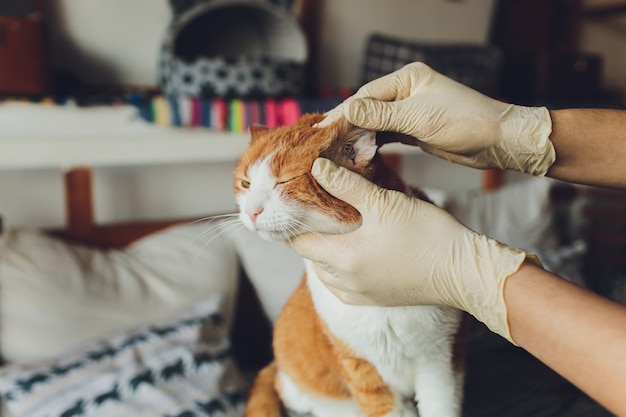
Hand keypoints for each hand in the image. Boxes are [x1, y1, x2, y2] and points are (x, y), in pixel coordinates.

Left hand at [289, 158, 530, 341]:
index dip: (291, 223)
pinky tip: (349, 255)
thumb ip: (347, 185)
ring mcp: (362, 295)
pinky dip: (339, 271)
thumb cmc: (427, 235)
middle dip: (307, 235)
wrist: (463, 272)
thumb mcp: (384, 203)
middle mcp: (346, 283)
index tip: (288, 206)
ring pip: (327, 274)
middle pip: (311, 258)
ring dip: (323, 253)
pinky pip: (344, 288)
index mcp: (343, 259)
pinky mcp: (377, 300)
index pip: (300, 242)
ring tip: (329, 229)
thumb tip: (317, 166)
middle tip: (310, 212)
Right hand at [319, 62, 554, 175]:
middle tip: (325, 143)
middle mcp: (407, 91)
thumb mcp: (419, 118)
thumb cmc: (465, 122)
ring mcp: (411, 110)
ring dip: (359, 136)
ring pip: (375, 123)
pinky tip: (360, 154)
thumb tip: (347, 109)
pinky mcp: (415, 129)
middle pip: (368, 108)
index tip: (323, 128)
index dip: (343, 112)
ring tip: (337, 151)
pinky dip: (373, 144)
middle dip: (348, 125)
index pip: (366, 95)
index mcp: (408, 78)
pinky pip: (387, 135)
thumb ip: (381, 114)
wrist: (498, 141)